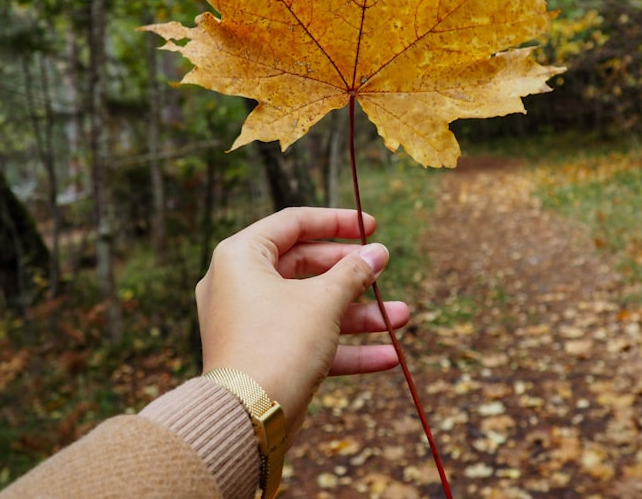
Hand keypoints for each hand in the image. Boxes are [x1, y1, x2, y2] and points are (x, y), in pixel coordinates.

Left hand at [195, 207, 409, 440]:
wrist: (247, 419)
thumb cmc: (278, 345)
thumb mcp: (323, 301)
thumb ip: (353, 272)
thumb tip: (378, 253)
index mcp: (241, 256)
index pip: (292, 223)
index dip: (336, 222)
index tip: (371, 226)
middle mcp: (239, 285)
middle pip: (305, 265)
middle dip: (352, 273)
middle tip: (383, 268)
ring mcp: (251, 323)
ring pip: (311, 307)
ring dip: (358, 313)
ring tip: (402, 316)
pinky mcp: (265, 356)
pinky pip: (308, 341)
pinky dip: (344, 347)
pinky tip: (387, 356)